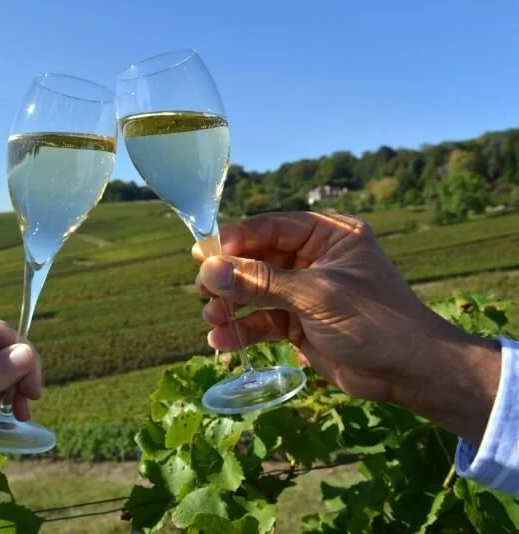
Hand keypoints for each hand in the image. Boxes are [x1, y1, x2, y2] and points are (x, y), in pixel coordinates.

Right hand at [193, 212, 499, 441]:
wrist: (411, 372)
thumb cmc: (373, 320)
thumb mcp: (315, 295)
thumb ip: (261, 282)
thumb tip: (208, 270)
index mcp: (328, 235)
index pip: (272, 227)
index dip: (236, 239)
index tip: (202, 253)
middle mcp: (314, 259)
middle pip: (258, 259)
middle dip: (229, 277)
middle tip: (201, 289)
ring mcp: (305, 292)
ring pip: (256, 292)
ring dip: (231, 306)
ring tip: (211, 319)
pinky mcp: (299, 324)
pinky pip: (263, 321)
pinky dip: (242, 331)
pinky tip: (222, 341)